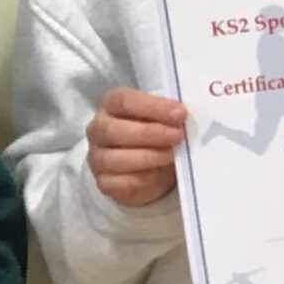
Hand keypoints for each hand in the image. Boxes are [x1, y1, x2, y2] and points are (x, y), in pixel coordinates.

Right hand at [87, 88, 187, 205]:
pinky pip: (121, 182)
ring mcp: (97, 157)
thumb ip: (169, 115)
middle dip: (151, 133)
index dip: (153, 107)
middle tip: (178, 135)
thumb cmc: (154, 134)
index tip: (180, 113)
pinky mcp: (104, 182)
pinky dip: (144, 179)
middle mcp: (98, 129)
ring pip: (115, 159)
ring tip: (173, 155)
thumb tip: (185, 118)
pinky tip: (160, 174)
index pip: (124, 101)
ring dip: (149, 157)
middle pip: (115, 130)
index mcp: (111, 105)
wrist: (148, 168)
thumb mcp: (162, 119)